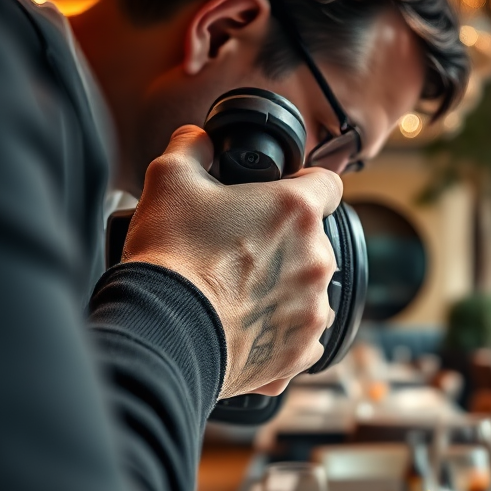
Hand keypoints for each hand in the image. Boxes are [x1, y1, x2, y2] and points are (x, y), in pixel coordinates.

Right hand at [121, 125, 341, 397]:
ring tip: (238, 295)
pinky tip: (244, 328)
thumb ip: (191, 147)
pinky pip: (301, 336)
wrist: (164, 333)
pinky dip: (278, 332)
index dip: (302, 184)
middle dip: (284, 243)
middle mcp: (318, 260)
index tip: (279, 197)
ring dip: (283, 289)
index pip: (327, 183)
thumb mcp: (169, 179)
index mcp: (297, 211)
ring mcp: (315, 310)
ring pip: (308, 290)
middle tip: (239, 252)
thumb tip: (198, 139)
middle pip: (314, 241)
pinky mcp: (302, 352)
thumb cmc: (171, 257)